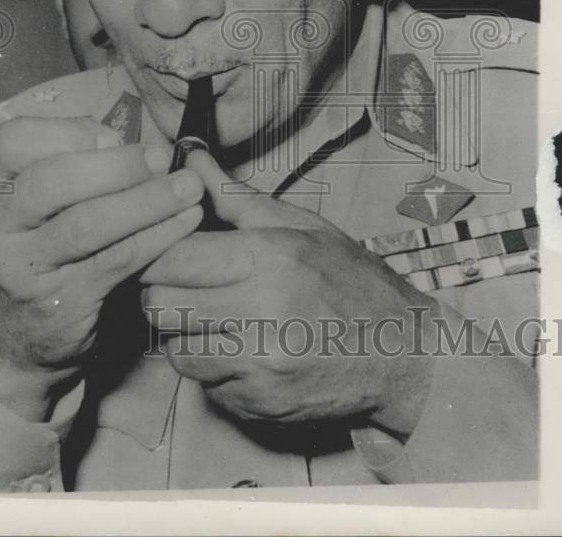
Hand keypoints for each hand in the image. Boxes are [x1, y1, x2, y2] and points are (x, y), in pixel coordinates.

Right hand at [0, 117, 204, 421]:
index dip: (67, 131)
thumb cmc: (49, 246)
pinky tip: (185, 220)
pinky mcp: (59, 302)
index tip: (112, 136)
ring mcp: (22, 268)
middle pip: (51, 181)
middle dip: (116, 165)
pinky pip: (117, 260)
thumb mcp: (45, 201)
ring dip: (148, 200)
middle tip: (162, 157)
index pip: (13, 140)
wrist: (25, 337)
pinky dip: (158, 235)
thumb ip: (74, 162)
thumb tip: (120, 140)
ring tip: (188, 188)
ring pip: (87, 224)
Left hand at [141, 152, 439, 438]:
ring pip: (175, 349)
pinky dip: (212, 368)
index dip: (157, 251)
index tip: (165, 249)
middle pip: (161, 304)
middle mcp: (261, 312)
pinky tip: (242, 350)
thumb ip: (234, 197)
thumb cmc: (352, 282)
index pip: (173, 258)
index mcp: (269, 258)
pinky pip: (204, 385)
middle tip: (185, 284)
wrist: (404, 354)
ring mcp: (258, 364)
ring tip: (218, 318)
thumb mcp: (301, 226)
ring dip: (185, 333)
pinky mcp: (258, 403)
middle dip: (162, 291)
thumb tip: (190, 157)